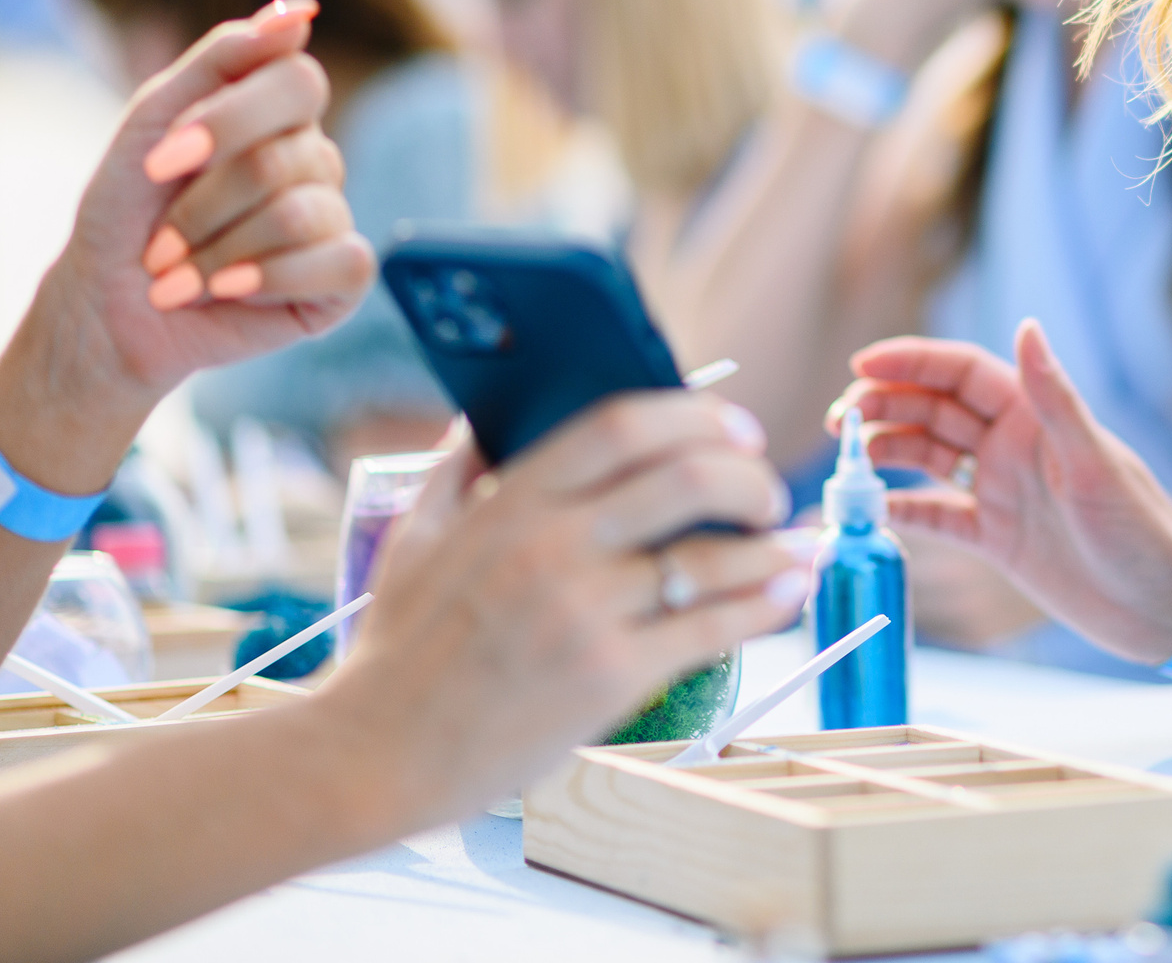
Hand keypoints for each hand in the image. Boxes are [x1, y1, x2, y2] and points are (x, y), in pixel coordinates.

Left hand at [0, 0, 377, 488]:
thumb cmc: (128, 212)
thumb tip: (301, 11)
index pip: (299, 80)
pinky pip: (342, 261)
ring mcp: (333, 216)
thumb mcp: (153, 120)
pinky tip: (228, 292)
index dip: (229, 121)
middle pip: (287, 157)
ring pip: (302, 214)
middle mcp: (314, 158)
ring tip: (180, 276)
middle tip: (160, 240)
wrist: (111, 307)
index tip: (161, 160)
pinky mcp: (344, 278)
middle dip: (204, 206)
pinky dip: (269, 279)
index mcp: (275, 112)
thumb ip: (222, 57)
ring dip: (219, 254)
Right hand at [317, 394, 805, 826]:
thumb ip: (455, 471)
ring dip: (773, 547)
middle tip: (769, 490)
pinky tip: (786, 595)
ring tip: (800, 547)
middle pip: (687, 477)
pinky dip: (761, 606)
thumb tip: (480, 419)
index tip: (734, 428)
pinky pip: (708, 629)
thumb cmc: (395, 653)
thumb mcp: (413, 541)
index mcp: (511, 502)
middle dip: (750, 476)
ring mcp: (584, 612)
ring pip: (710, 557)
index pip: (623, 425)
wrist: (371, 756)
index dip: (695, 415)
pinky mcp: (608, 678)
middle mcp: (552, 546)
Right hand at [837, 320, 1171, 663]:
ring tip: (846, 459)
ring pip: (928, 456)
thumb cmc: (1143, 534)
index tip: (861, 365)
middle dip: (884, 405)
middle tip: (839, 421)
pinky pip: (937, 516)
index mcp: (1036, 418)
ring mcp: (1002, 492)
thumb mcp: (1095, 466)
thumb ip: (1056, 400)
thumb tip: (1028, 327)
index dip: (910, 362)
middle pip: (934, 409)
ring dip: (886, 451)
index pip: (961, 372)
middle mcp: (1013, 447)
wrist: (1165, 610)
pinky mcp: (997, 539)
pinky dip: (901, 511)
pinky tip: (867, 512)